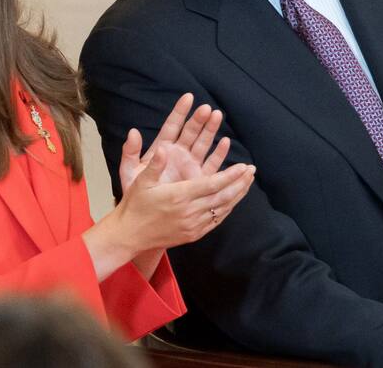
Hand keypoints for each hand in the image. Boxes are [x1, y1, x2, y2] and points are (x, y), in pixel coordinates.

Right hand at [112, 143, 254, 252]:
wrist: (129, 235)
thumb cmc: (135, 205)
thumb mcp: (141, 181)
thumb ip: (155, 164)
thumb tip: (163, 147)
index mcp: (179, 196)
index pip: (212, 184)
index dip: (230, 175)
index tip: (244, 166)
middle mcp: (189, 212)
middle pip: (222, 196)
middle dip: (240, 183)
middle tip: (252, 170)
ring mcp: (192, 225)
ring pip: (222, 209)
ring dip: (238, 195)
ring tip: (248, 181)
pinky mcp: (193, 234)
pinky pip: (216, 220)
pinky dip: (228, 208)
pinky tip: (235, 199)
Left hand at [117, 93, 231, 193]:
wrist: (145, 215)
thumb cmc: (136, 193)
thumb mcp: (129, 172)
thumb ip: (130, 152)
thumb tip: (132, 132)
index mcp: (162, 149)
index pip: (172, 126)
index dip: (180, 111)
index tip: (189, 97)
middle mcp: (179, 154)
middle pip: (191, 132)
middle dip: (199, 119)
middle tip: (207, 108)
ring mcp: (190, 165)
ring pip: (203, 143)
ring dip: (211, 130)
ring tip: (217, 116)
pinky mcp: (199, 178)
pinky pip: (211, 163)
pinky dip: (219, 153)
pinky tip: (225, 142)